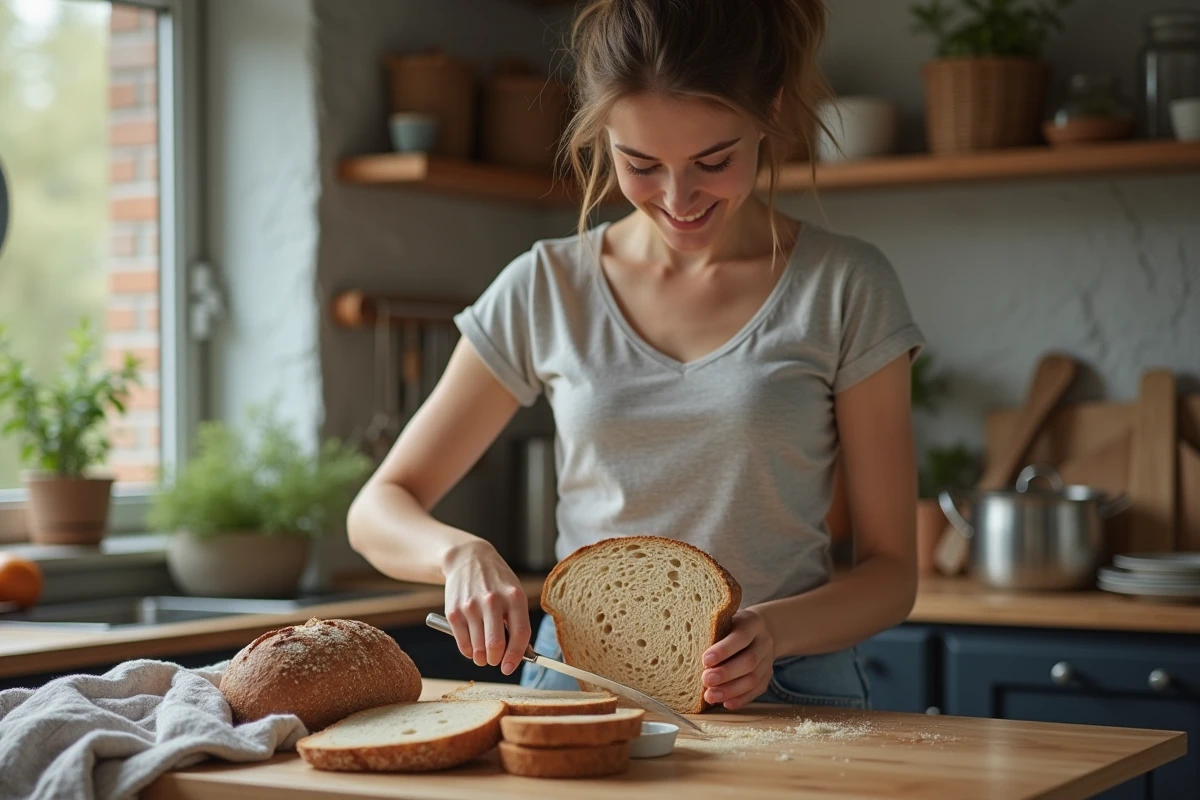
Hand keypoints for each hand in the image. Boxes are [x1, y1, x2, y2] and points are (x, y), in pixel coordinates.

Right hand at [442, 539, 530, 675]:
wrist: (467, 558)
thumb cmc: (496, 581)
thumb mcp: (513, 593)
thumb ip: (518, 622)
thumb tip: (522, 655)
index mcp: (514, 597)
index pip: (520, 634)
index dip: (517, 656)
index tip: (510, 668)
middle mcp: (493, 601)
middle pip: (496, 645)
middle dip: (496, 660)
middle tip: (496, 660)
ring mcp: (471, 606)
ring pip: (478, 649)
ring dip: (482, 658)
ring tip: (485, 653)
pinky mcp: (453, 612)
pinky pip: (463, 646)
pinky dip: (469, 652)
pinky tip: (473, 643)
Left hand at [700, 609, 774, 709]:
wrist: (759, 631)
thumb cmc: (732, 626)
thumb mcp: (725, 621)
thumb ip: (714, 634)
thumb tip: (690, 653)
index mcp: (752, 623)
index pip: (740, 637)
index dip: (723, 650)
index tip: (705, 660)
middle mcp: (764, 642)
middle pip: (749, 661)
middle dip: (726, 673)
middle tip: (706, 680)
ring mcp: (768, 661)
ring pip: (753, 679)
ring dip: (731, 690)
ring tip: (710, 696)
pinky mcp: (767, 676)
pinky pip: (756, 691)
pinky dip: (740, 699)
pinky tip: (726, 703)